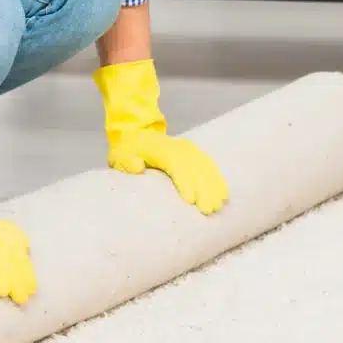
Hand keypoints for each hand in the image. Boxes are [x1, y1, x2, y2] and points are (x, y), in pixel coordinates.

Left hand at [93, 58, 228, 214]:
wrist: (135, 132)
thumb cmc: (126, 150)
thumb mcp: (119, 156)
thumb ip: (127, 162)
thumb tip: (138, 167)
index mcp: (161, 149)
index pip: (176, 166)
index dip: (184, 183)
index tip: (190, 200)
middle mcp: (179, 147)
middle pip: (195, 169)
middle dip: (204, 190)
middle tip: (209, 210)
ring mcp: (188, 149)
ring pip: (205, 167)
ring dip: (214, 186)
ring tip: (219, 205)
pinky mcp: (194, 153)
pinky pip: (209, 165)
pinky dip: (217, 178)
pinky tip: (223, 192)